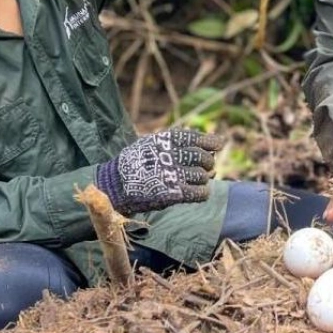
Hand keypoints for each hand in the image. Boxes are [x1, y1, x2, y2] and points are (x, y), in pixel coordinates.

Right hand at [95, 129, 223, 214]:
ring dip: (202, 180)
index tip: (218, 144)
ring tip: (194, 181)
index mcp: (167, 140)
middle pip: (204, 158)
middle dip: (208, 164)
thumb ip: (177, 142)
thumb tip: (211, 142)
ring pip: (203, 176)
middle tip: (205, 169)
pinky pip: (200, 193)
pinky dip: (202, 193)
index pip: (198, 138)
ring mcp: (173, 175)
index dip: (211, 142)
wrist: (114, 185)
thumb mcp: (152, 143)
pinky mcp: (173, 194)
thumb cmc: (136, 163)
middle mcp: (172, 155)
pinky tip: (196, 193)